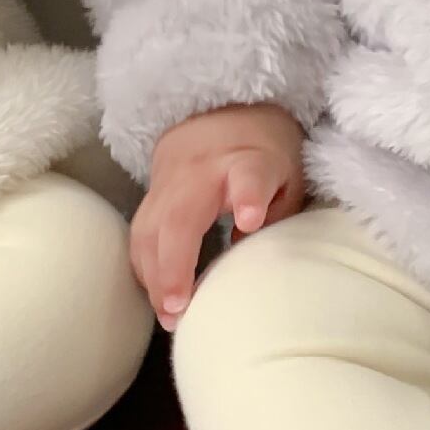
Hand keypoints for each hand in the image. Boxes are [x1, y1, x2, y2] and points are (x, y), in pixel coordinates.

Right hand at [133, 105, 306, 330]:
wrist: (219, 114)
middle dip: (174, 265)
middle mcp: (201, 172)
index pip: (249, 177)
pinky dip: (145, 269)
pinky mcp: (150, 196)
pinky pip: (140, 235)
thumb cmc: (263, 153)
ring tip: (168, 316)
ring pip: (150, 230)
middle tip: (179, 307)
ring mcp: (169, 183)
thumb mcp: (289, 177)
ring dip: (154, 276)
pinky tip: (156, 296)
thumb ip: (276, 215)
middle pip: (180, 217)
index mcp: (248, 162)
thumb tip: (248, 256)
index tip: (250, 219)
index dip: (248, 197)